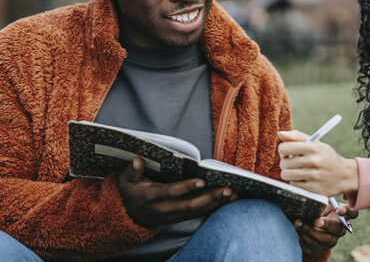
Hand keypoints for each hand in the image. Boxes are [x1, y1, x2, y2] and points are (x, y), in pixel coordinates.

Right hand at [118, 157, 236, 226]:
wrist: (127, 215)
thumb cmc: (130, 191)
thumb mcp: (125, 180)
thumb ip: (132, 170)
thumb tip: (137, 159)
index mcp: (151, 197)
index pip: (170, 192)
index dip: (186, 187)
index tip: (201, 180)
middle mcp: (164, 209)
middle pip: (190, 205)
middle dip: (210, 198)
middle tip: (228, 190)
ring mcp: (173, 216)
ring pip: (197, 211)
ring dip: (217, 204)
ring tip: (235, 194)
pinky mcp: (179, 218)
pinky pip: (199, 214)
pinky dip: (214, 208)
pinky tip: (229, 201)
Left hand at [278, 130, 358, 196]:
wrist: (344, 175)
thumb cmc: (326, 157)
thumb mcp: (315, 143)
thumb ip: (297, 137)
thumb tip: (280, 134)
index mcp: (313, 147)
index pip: (285, 148)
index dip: (283, 150)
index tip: (287, 152)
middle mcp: (314, 161)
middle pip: (284, 163)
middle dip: (285, 162)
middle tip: (292, 162)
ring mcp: (314, 176)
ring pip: (286, 175)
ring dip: (288, 173)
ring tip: (296, 171)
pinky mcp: (313, 189)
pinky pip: (294, 185)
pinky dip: (296, 182)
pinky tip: (304, 178)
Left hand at [295, 203, 358, 254]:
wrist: (308, 224)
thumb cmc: (318, 209)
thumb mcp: (321, 203)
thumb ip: (321, 200)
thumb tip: (313, 197)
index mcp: (343, 215)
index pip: (352, 213)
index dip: (347, 212)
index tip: (339, 209)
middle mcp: (339, 229)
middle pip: (337, 229)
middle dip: (326, 224)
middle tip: (316, 220)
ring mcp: (331, 240)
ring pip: (325, 239)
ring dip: (310, 231)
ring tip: (299, 223)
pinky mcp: (320, 247)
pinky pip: (313, 245)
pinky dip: (304, 237)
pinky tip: (297, 230)